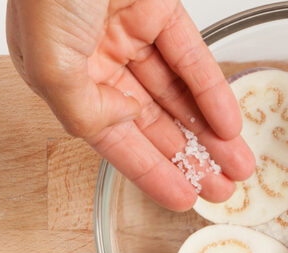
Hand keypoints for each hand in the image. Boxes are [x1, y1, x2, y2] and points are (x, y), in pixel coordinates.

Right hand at [6, 0, 254, 210]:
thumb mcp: (50, 67)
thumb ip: (82, 111)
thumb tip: (116, 134)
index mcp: (64, 81)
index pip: (116, 140)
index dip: (151, 172)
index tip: (181, 198)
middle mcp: (96, 62)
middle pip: (154, 122)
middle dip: (190, 158)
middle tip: (220, 189)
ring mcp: (129, 35)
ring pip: (178, 96)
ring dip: (210, 132)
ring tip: (237, 165)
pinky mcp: (158, 10)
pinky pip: (192, 59)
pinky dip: (212, 90)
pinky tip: (229, 121)